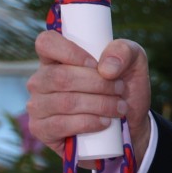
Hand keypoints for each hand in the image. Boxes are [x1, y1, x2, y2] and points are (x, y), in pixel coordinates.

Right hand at [25, 31, 151, 155]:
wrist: (130, 124)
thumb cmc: (124, 87)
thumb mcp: (133, 61)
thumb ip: (124, 51)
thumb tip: (105, 67)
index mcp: (56, 57)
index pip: (46, 43)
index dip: (70, 52)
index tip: (96, 65)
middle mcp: (42, 80)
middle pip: (60, 77)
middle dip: (97, 84)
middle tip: (119, 89)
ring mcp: (38, 105)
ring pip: (64, 102)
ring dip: (98, 104)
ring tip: (118, 107)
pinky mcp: (42, 129)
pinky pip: (61, 125)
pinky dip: (88, 123)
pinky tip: (104, 122)